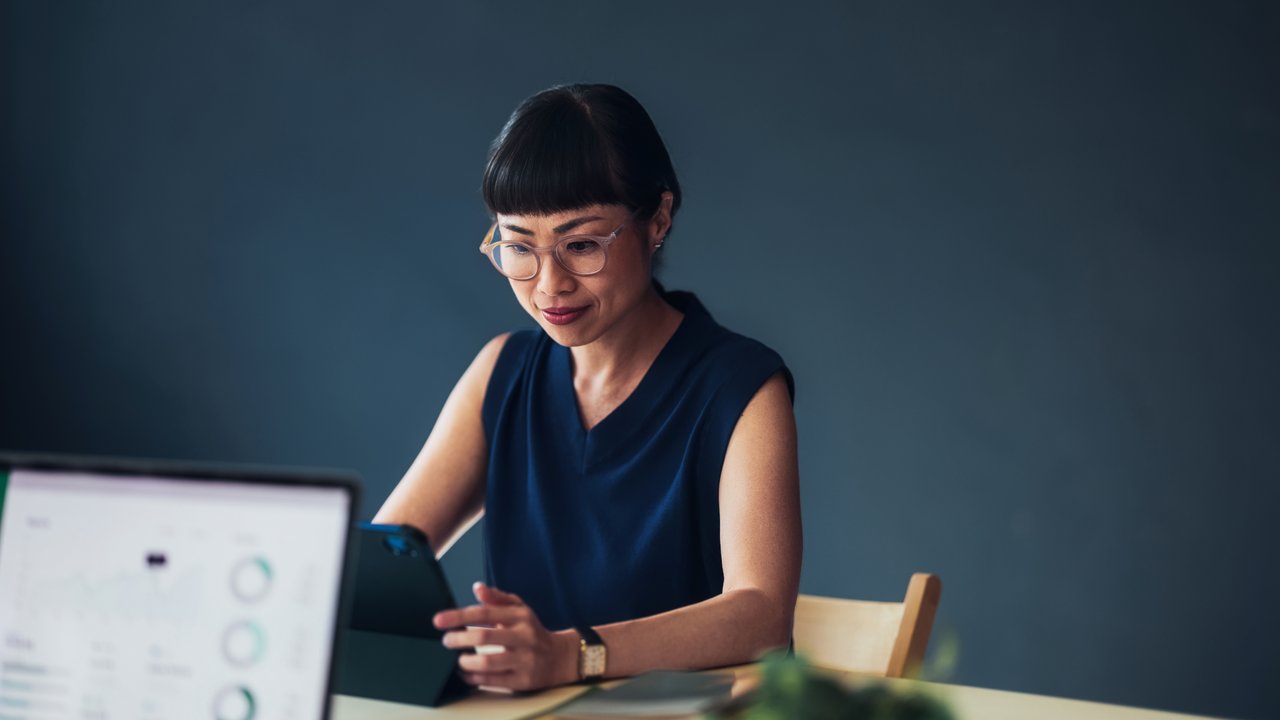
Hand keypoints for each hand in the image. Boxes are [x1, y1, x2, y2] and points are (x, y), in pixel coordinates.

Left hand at [433, 581, 577, 690]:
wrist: (560, 657)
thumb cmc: (532, 631)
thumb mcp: (520, 609)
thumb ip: (497, 598)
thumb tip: (477, 587)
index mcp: (520, 617)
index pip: (485, 613)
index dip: (459, 616)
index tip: (439, 620)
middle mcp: (524, 637)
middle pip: (485, 637)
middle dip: (459, 639)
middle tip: (447, 641)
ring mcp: (524, 660)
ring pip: (488, 662)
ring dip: (466, 661)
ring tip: (459, 659)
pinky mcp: (523, 680)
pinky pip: (493, 680)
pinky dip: (474, 678)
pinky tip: (466, 674)